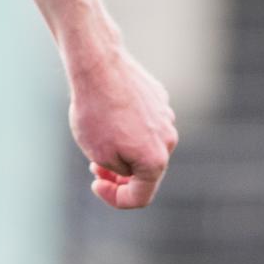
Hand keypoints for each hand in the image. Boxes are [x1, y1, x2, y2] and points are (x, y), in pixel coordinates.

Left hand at [69, 41, 178, 209]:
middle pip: (146, 171)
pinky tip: (110, 113)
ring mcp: (167, 116)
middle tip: (95, 167)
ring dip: (125, 149)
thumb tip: (130, 169)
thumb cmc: (96, 112)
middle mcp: (168, 140)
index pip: (140, 197)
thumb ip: (119, 172)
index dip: (115, 198)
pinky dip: (129, 126)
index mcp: (155, 160)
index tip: (95, 183)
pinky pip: (146, 121)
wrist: (99, 66)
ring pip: (146, 144)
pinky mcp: (159, 97)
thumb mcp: (98, 155)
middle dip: (120, 174)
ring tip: (100, 135)